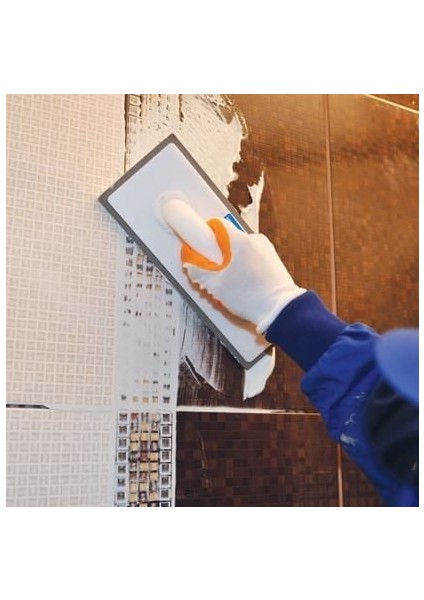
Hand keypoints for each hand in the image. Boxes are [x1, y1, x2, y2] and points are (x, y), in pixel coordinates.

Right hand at [181, 218, 305, 332]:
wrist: (280, 310)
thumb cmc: (254, 298)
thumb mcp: (216, 286)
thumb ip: (198, 271)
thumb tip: (191, 262)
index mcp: (240, 241)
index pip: (216, 224)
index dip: (204, 235)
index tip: (200, 245)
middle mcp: (255, 241)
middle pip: (228, 241)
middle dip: (218, 257)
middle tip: (215, 274)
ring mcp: (267, 250)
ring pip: (240, 251)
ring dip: (231, 265)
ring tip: (230, 285)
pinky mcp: (273, 261)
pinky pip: (252, 259)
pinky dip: (245, 270)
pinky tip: (243, 287)